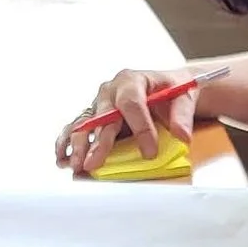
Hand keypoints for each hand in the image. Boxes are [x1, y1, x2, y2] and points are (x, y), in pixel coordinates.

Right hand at [57, 67, 200, 175]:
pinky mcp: (93, 119)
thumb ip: (182, 115)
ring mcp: (99, 105)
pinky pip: (75, 130)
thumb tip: (181, 135)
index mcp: (131, 80)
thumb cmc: (172, 91)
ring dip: (78, 146)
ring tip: (76, 166)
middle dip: (98, 142)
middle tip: (94, 163)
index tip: (149, 151)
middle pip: (102, 117)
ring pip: (83, 124)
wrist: (164, 89)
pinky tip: (62, 159)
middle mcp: (110, 91)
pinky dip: (67, 144)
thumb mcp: (184, 97)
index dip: (140, 128)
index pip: (132, 103)